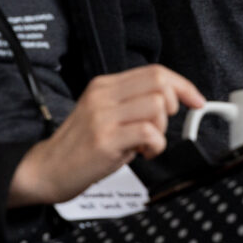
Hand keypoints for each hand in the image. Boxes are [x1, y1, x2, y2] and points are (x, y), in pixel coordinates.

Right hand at [8, 67, 205, 206]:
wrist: (46, 170)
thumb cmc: (79, 147)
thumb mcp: (104, 115)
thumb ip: (132, 104)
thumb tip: (172, 101)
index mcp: (104, 86)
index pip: (155, 72)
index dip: (183, 85)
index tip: (197, 100)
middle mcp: (103, 96)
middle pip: (160, 83)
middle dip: (174, 106)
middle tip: (160, 126)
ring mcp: (103, 116)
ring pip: (157, 106)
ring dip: (161, 130)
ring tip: (145, 144)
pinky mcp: (104, 139)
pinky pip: (148, 132)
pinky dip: (156, 146)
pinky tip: (142, 153)